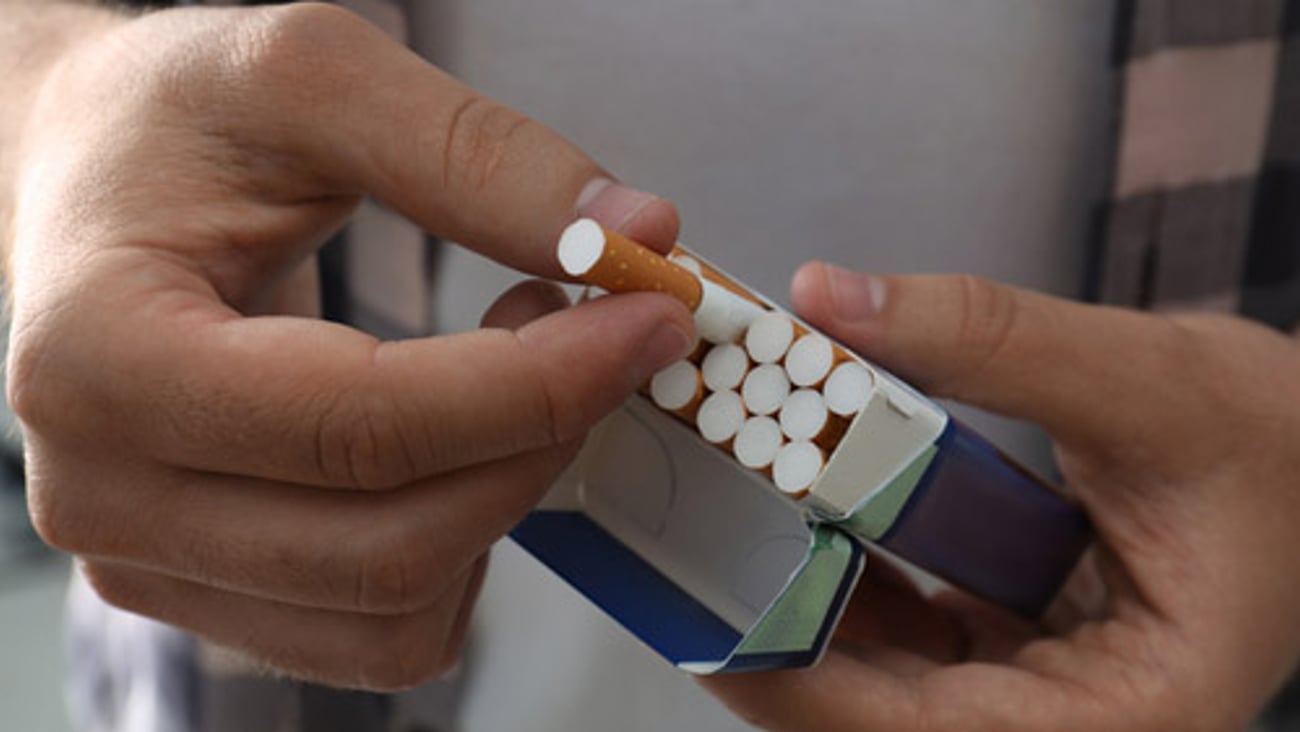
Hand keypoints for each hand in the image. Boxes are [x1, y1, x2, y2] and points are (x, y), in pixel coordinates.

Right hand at [5, 3, 692, 689]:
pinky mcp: (213, 589)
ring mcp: (153, 561)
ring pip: (397, 608)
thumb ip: (473, 152)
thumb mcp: (309, 76)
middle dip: (541, 442)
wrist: (85, 180)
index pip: (361, 427)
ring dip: (506, 493)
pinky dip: (465, 547)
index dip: (539, 384)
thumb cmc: (173, 123)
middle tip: (601, 327)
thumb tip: (637, 235)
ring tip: (518, 364)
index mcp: (102, 359)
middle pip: (389, 545)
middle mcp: (104, 493)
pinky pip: (384, 631)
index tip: (652, 316)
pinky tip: (467, 442)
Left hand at [703, 265, 1299, 729]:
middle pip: (891, 716)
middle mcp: (1075, 721)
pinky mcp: (1013, 643)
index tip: (713, 633)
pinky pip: (908, 632)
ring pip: (889, 677)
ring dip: (803, 603)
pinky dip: (847, 576)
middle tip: (689, 562)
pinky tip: (793, 512)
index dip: (810, 695)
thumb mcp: (1147, 379)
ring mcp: (1038, 687)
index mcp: (1130, 712)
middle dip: (786, 642)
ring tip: (719, 527)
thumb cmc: (1278, 442)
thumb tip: (827, 296)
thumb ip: (990, 338)